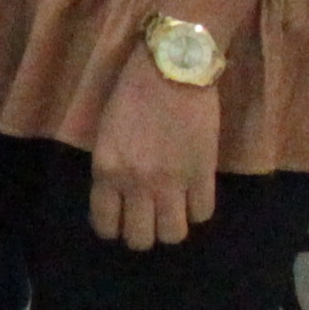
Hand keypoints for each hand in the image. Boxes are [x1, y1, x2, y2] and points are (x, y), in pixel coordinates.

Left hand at [89, 52, 219, 249]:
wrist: (171, 70)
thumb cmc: (132, 94)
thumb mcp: (106, 135)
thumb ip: (111, 169)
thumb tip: (120, 197)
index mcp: (107, 171)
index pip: (106, 225)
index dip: (113, 228)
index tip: (121, 220)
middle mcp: (137, 184)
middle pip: (141, 239)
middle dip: (143, 234)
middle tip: (148, 219)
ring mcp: (172, 182)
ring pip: (173, 235)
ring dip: (172, 227)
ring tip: (173, 212)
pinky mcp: (203, 174)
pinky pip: (203, 213)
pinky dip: (198, 210)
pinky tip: (194, 196)